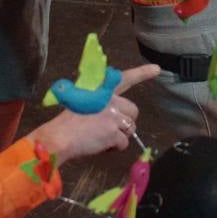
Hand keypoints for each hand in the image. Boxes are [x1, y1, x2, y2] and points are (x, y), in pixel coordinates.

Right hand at [29, 64, 159, 164]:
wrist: (59, 137)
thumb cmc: (67, 123)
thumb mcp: (81, 101)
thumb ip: (99, 103)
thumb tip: (112, 115)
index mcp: (101, 90)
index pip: (125, 78)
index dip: (142, 73)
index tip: (157, 69)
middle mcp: (110, 99)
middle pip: (133, 111)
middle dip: (126, 123)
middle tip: (110, 129)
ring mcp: (113, 115)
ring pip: (130, 128)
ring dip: (120, 136)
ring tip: (101, 138)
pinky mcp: (114, 132)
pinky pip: (123, 143)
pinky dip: (114, 148)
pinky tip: (100, 145)